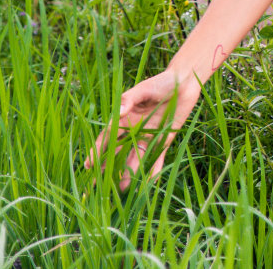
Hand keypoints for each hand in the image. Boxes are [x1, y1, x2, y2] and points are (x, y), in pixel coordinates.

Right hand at [84, 68, 202, 190]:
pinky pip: (157, 158)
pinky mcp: (163, 140)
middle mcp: (134, 130)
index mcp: (125, 118)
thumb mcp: (143, 89)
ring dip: (128, 172)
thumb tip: (117, 113)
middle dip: (107, 167)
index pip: (108, 137)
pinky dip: (152, 170)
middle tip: (97, 184)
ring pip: (135, 158)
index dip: (98, 150)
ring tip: (120, 189)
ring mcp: (148, 137)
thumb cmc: (161, 83)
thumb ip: (129, 100)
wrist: (184, 83)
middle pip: (118, 152)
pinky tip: (147, 183)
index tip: (88, 164)